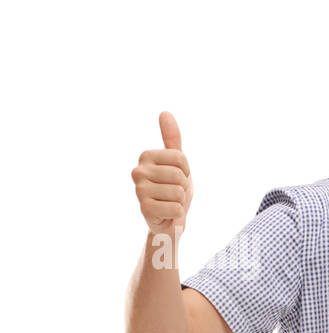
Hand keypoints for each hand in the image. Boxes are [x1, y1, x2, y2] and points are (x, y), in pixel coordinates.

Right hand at [133, 111, 192, 235]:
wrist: (169, 219)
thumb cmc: (173, 189)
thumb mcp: (177, 163)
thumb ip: (172, 139)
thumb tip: (165, 112)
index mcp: (146, 156)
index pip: (180, 158)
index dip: (186, 170)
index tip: (178, 177)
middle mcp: (138, 171)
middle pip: (179, 175)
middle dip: (184, 187)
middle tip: (174, 193)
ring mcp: (139, 190)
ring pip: (178, 192)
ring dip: (181, 201)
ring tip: (170, 203)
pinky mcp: (144, 209)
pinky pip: (176, 208)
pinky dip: (177, 214)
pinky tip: (167, 214)